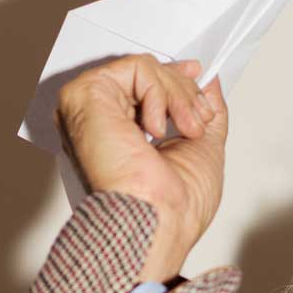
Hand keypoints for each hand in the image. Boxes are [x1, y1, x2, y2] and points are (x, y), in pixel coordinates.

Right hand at [54, 55, 227, 279]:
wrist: (159, 223)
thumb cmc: (175, 210)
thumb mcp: (203, 146)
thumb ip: (200, 108)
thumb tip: (207, 78)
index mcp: (118, 135)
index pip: (142, 87)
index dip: (173, 78)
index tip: (198, 78)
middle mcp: (99, 122)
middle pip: (146, 75)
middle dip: (184, 92)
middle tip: (198, 121)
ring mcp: (89, 108)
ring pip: (144, 69)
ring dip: (178, 96)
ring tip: (187, 128)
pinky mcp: (85, 96)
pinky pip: (136, 68)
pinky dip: (161, 93)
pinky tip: (157, 129)